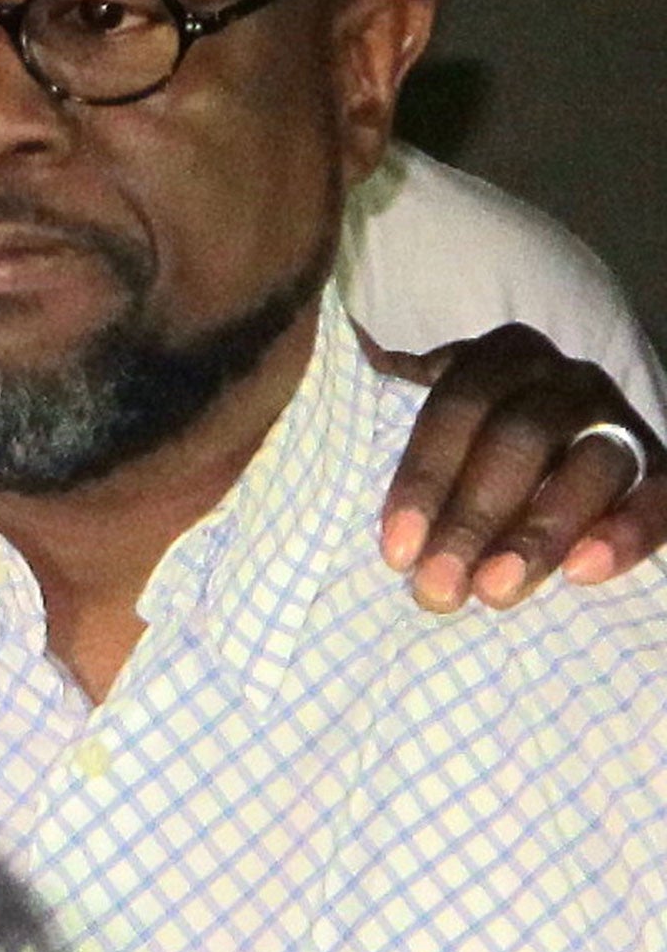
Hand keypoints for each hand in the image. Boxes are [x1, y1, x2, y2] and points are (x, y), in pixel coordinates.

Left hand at [364, 322, 666, 612]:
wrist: (546, 459)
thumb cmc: (463, 452)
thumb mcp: (424, 424)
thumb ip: (382, 413)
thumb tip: (319, 390)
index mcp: (495, 359)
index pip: (455, 409)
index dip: (425, 478)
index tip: (396, 549)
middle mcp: (560, 378)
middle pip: (519, 438)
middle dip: (473, 518)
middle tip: (438, 588)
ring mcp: (616, 419)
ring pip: (589, 466)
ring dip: (539, 533)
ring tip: (497, 592)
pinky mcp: (661, 466)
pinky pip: (660, 495)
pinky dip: (626, 534)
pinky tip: (585, 573)